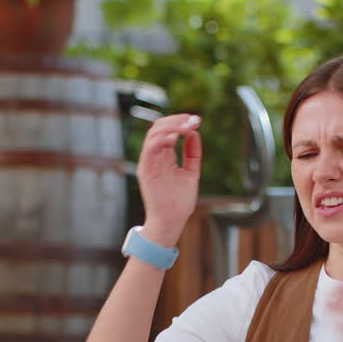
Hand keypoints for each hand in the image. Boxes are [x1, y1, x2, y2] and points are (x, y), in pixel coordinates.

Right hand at [135, 113, 201, 246]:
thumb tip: (194, 133)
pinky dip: (161, 139)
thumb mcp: (191, 172)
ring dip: (171, 126)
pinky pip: (150, 148)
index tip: (197, 120)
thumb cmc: (179, 201)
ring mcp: (149, 162)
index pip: (168, 130)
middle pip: (159, 127)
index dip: (181, 121)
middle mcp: (155, 156)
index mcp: (164, 156)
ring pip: (153, 133)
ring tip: (187, 126)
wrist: (172, 221)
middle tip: (194, 120)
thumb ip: (192, 153)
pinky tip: (175, 138)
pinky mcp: (145, 170)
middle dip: (177, 120)